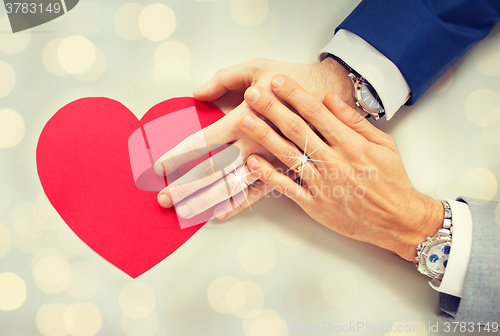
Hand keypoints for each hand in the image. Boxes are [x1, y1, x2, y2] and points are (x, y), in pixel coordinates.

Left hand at [155, 58, 354, 220]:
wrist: (334, 95)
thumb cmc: (295, 79)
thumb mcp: (257, 67)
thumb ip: (224, 79)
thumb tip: (197, 93)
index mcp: (244, 118)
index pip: (202, 142)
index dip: (178, 155)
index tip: (160, 167)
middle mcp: (254, 145)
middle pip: (213, 171)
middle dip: (186, 187)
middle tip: (163, 200)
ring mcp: (270, 162)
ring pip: (232, 188)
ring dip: (206, 201)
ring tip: (185, 214)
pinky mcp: (285, 171)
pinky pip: (259, 194)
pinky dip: (238, 205)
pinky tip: (220, 214)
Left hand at [238, 75, 443, 260]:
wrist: (397, 219)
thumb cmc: (391, 180)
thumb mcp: (382, 143)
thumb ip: (354, 121)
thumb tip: (329, 98)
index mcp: (350, 144)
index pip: (316, 113)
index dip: (294, 94)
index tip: (277, 81)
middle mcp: (334, 161)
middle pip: (297, 130)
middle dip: (272, 109)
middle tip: (252, 93)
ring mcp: (322, 183)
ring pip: (288, 156)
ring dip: (264, 136)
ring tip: (245, 120)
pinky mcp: (315, 204)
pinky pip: (287, 188)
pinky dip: (268, 175)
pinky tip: (252, 162)